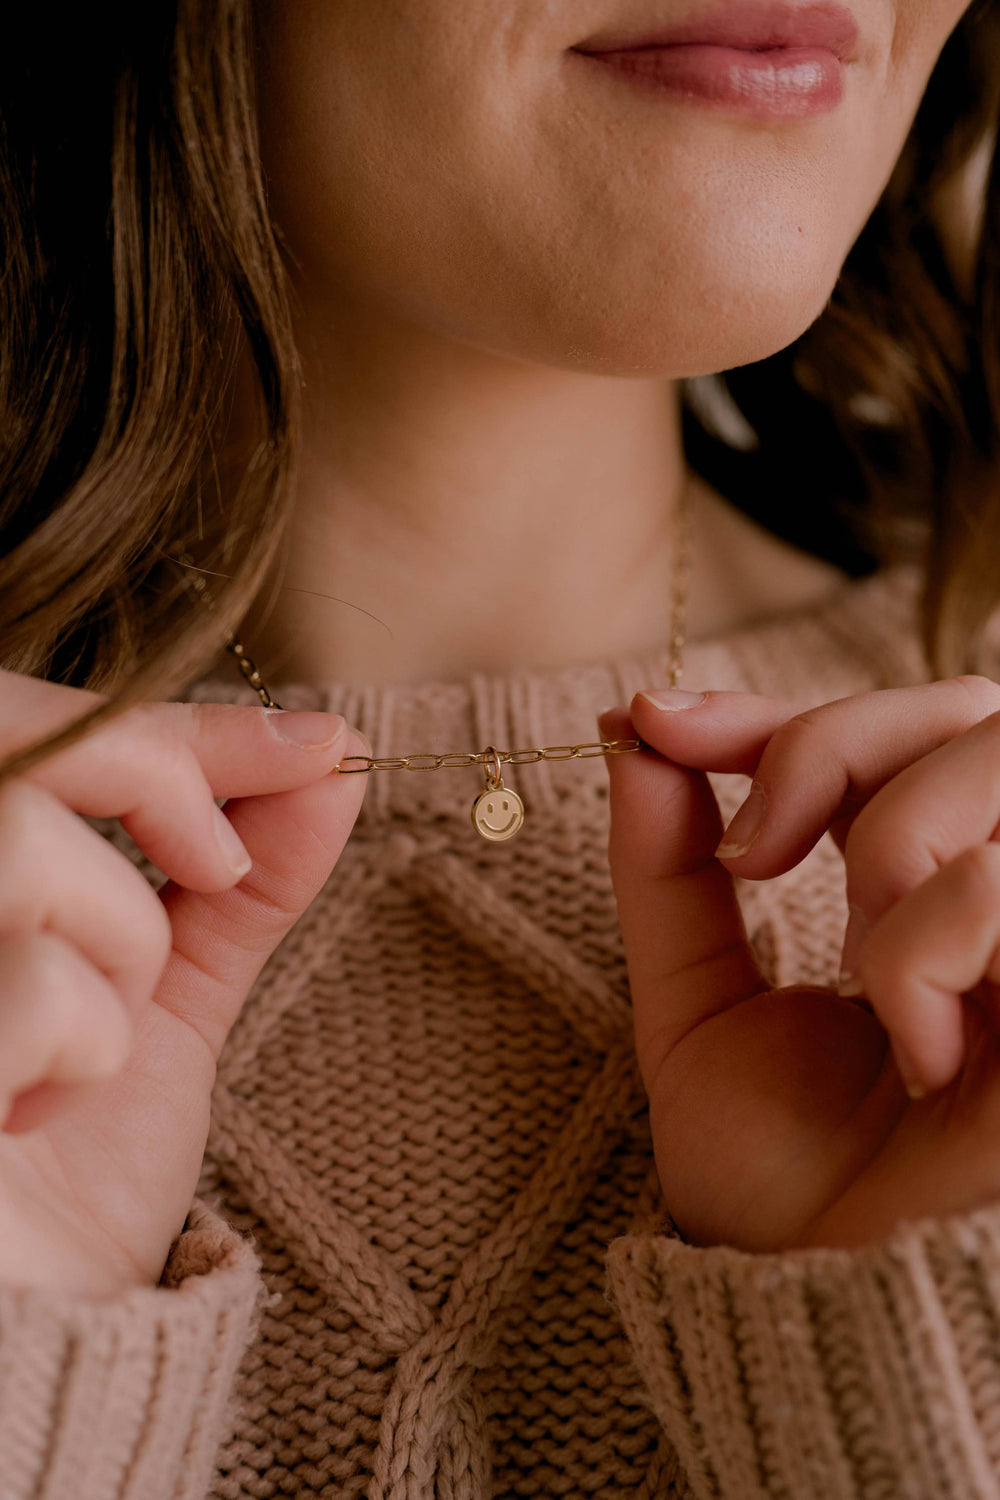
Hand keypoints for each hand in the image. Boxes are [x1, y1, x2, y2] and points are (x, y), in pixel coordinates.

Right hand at [0, 669, 366, 1296]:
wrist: (40, 1321)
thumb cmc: (82, 1158)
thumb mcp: (172, 994)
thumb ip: (237, 878)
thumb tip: (329, 758)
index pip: (46, 727)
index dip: (182, 722)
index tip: (326, 743)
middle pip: (32, 755)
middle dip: (163, 783)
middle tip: (214, 862)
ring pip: (32, 859)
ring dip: (120, 955)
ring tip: (94, 1042)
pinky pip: (34, 988)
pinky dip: (82, 1051)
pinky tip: (32, 1116)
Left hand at [600, 676, 999, 1251]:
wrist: (825, 1310)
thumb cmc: (781, 1178)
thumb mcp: (694, 1004)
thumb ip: (669, 871)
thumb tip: (633, 738)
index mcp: (935, 888)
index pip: (890, 725)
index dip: (773, 706)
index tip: (649, 723)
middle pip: (963, 708)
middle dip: (826, 748)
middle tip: (752, 854)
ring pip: (995, 764)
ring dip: (885, 853)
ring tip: (859, 973)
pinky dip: (926, 954)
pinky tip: (921, 1054)